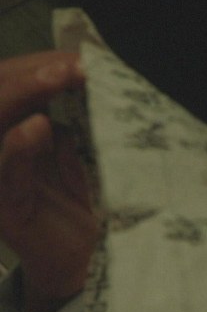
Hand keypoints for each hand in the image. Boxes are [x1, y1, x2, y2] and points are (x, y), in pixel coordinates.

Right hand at [0, 52, 98, 311]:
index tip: (79, 53)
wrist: (92, 258)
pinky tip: (38, 127)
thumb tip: (87, 67)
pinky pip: (7, 173)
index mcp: (15, 129)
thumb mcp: (81, 147)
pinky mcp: (6, 209)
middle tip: (75, 62)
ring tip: (59, 76)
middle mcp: (0, 148)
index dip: (37, 63)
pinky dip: (20, 148)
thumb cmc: (86, 198)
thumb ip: (77, 115)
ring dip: (24, 94)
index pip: (10, 82)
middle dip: (32, 72)